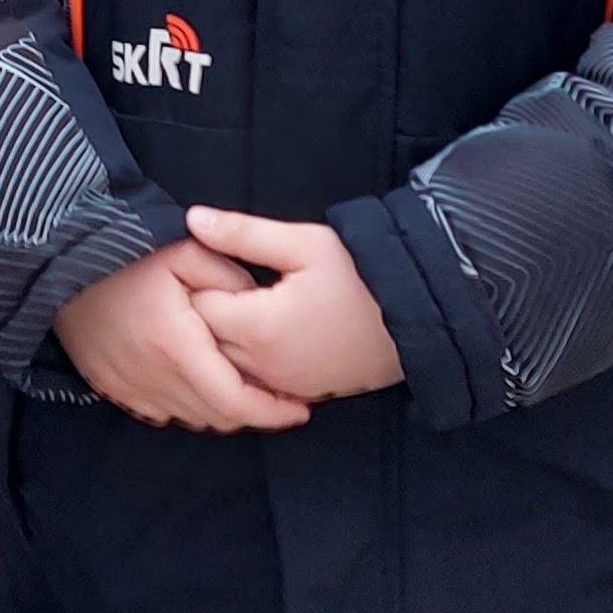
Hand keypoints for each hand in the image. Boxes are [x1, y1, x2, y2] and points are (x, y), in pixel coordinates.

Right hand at [55, 239, 311, 432]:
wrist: (57, 260)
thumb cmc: (124, 253)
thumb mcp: (185, 251)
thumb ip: (230, 276)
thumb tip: (259, 301)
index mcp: (176, 346)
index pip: (235, 401)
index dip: (273, 412)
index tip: (301, 408)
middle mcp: (152, 377)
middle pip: (216, 417)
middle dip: (254, 414)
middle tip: (280, 400)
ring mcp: (127, 386)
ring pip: (190, 418)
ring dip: (221, 412)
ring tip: (244, 390)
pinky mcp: (109, 385)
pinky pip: (160, 412)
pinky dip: (187, 406)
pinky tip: (199, 384)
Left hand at [183, 208, 407, 405]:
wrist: (418, 316)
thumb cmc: (364, 275)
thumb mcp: (304, 243)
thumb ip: (243, 233)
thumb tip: (193, 218)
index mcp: (258, 326)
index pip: (195, 305)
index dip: (197, 279)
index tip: (210, 260)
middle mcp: (264, 365)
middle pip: (204, 341)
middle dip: (204, 310)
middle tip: (219, 278)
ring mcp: (282, 385)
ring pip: (226, 366)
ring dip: (223, 338)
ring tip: (239, 303)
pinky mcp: (300, 394)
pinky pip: (254, 382)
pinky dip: (246, 361)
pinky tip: (261, 332)